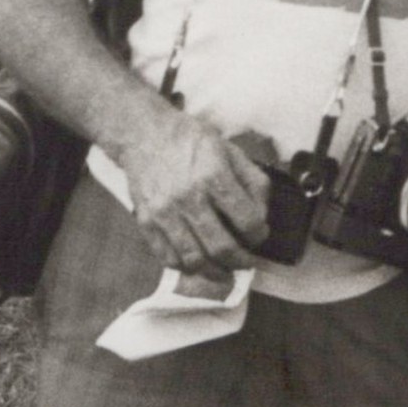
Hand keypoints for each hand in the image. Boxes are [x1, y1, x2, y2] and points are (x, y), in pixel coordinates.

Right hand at [114, 111, 270, 276]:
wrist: (144, 135)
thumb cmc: (192, 142)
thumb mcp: (232, 151)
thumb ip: (254, 182)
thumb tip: (262, 216)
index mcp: (215, 177)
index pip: (247, 221)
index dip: (259, 234)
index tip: (260, 235)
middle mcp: (189, 198)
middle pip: (221, 247)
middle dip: (241, 261)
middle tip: (247, 260)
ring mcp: (164, 213)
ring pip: (194, 259)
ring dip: (215, 271)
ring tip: (225, 268)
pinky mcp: (145, 222)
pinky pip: (167, 257)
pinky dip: (186, 267)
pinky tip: (199, 261)